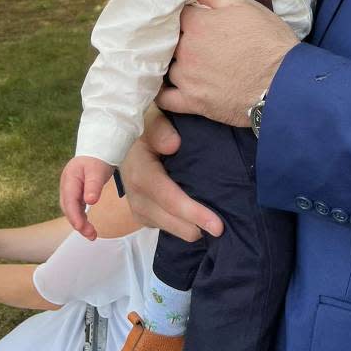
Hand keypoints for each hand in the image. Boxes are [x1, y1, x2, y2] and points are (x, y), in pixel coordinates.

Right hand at [59, 156, 113, 240]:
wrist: (98, 150)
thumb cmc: (98, 159)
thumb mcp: (97, 170)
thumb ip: (93, 185)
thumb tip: (89, 201)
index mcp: (69, 179)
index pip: (69, 201)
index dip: (74, 216)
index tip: (81, 227)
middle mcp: (67, 186)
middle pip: (69, 208)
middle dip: (78, 223)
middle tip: (91, 235)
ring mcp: (70, 190)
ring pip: (72, 210)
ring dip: (80, 222)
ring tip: (91, 234)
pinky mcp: (76, 193)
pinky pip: (76, 207)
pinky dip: (81, 217)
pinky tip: (87, 225)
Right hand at [121, 106, 223, 240]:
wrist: (127, 143)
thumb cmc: (146, 129)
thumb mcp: (151, 120)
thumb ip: (160, 129)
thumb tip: (173, 145)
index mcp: (140, 172)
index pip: (168, 198)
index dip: (193, 212)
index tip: (218, 225)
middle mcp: (136, 195)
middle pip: (169, 219)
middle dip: (196, 227)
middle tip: (223, 230)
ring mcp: (137, 207)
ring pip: (167, 228)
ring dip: (189, 229)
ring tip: (214, 227)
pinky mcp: (141, 214)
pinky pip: (163, 226)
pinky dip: (181, 226)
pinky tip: (198, 222)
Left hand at [157, 0, 297, 126]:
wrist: (282, 83)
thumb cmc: (267, 41)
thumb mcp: (245, 5)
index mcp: (196, 24)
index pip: (177, 12)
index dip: (186, 13)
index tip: (194, 16)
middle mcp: (185, 50)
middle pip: (168, 39)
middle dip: (177, 36)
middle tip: (193, 39)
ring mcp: (186, 78)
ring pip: (165, 65)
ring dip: (172, 61)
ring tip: (186, 61)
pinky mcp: (191, 103)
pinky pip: (164, 99)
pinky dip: (162, 91)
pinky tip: (169, 85)